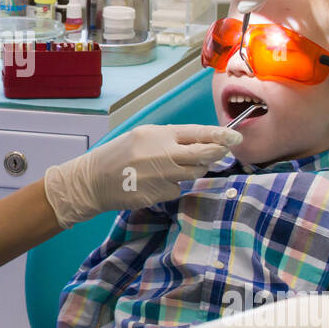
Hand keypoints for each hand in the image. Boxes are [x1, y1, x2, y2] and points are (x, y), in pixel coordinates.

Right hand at [43, 124, 241, 228]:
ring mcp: (161, 176)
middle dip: (218, 153)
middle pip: (203, 154)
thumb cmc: (118, 155)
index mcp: (158, 134)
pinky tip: (156, 183)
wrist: (93, 180)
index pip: (197, 133)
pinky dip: (173, 186)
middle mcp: (162, 154)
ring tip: (174, 167)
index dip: (220, 135)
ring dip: (193, 170)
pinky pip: (177, 189)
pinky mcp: (157, 195)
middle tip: (225, 152)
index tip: (235, 137)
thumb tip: (200, 142)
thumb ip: (169, 138)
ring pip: (193, 174)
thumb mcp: (142, 137)